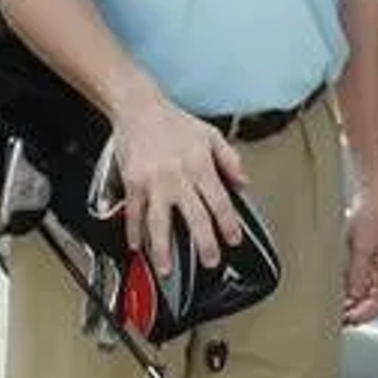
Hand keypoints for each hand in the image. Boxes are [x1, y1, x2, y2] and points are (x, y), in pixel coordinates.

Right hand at [112, 98, 247, 276]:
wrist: (140, 108)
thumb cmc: (175, 122)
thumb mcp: (211, 135)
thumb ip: (230, 160)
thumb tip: (244, 183)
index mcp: (201, 166)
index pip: (220, 202)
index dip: (228, 224)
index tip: (234, 240)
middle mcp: (178, 177)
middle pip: (194, 217)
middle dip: (204, 243)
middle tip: (210, 261)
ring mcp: (154, 182)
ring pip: (159, 223)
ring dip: (163, 249)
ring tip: (166, 269)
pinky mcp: (133, 183)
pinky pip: (134, 213)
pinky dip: (134, 232)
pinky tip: (137, 246)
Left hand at [342, 191, 377, 326]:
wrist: (372, 190)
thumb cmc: (373, 212)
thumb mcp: (362, 248)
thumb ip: (358, 274)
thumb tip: (352, 296)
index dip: (365, 314)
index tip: (349, 321)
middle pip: (373, 298)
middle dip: (357, 309)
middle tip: (339, 317)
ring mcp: (377, 259)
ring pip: (366, 288)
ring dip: (352, 298)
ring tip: (335, 304)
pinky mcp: (367, 251)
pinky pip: (360, 276)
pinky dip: (349, 285)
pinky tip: (337, 285)